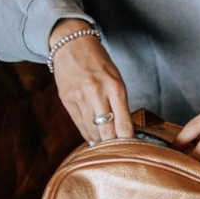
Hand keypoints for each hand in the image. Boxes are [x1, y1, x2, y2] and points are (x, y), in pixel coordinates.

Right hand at [49, 18, 133, 143]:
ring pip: (92, 132)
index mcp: (115, 87)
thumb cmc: (99, 63)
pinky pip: (80, 126)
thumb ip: (120, 105)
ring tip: (107, 148)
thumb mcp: (116, 79)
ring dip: (101, 143)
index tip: (133, 150)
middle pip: (107, 132)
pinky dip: (88, 136)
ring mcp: (80, 97)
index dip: (129, 142)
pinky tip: (94, 141)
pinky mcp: (67, 100)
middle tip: (120, 155)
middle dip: (114, 146)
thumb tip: (124, 131)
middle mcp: (97, 93)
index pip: (124, 124)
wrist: (71, 43)